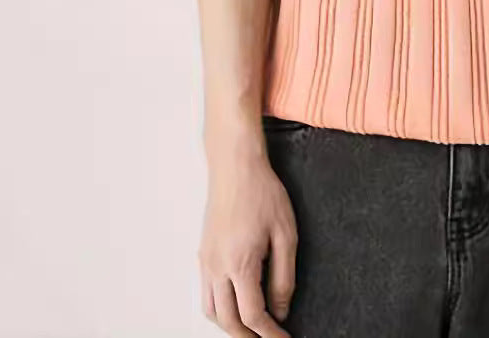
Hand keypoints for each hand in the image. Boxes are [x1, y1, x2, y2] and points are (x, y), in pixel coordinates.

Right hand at [198, 145, 297, 335]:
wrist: (236, 168)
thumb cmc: (262, 194)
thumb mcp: (286, 234)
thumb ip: (284, 277)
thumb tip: (282, 310)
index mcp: (240, 264)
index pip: (253, 315)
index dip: (270, 334)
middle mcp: (217, 268)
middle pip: (229, 321)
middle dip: (249, 337)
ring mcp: (206, 262)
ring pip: (211, 312)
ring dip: (231, 327)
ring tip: (252, 329)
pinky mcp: (202, 254)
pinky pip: (205, 295)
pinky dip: (218, 311)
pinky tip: (233, 306)